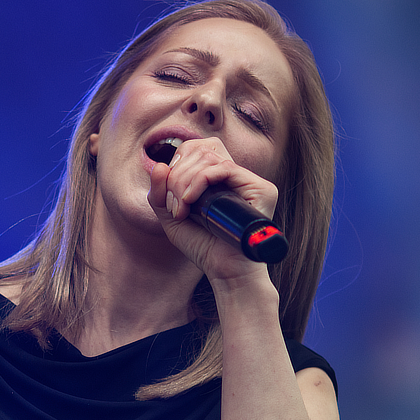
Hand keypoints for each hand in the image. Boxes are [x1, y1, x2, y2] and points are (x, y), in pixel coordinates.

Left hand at [148, 137, 278, 281]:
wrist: (225, 270)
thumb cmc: (203, 247)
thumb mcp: (172, 218)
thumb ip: (160, 193)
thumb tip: (159, 165)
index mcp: (218, 177)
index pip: (195, 148)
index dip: (177, 164)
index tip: (170, 197)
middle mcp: (235, 175)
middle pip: (200, 148)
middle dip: (178, 175)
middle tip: (175, 206)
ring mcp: (249, 180)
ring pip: (210, 156)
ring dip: (185, 181)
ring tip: (182, 209)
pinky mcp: (261, 188)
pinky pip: (224, 168)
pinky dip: (201, 180)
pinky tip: (190, 201)